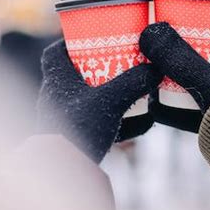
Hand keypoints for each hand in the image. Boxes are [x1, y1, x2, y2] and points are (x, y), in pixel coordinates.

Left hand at [37, 39, 161, 162]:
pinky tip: (136, 122)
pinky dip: (110, 117)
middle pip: (72, 72)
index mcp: (55, 80)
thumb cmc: (80, 129)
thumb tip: (156, 67)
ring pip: (83, 97)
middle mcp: (53, 96)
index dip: (71, 42)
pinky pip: (91, 120)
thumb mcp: (111, 101)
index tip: (93, 38)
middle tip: (119, 62)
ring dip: (104, 92)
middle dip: (96, 66)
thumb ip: (134, 82)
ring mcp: (60, 117)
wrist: (64, 171)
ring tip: (130, 90)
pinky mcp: (71, 136)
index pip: (54, 52)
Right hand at [140, 23, 209, 132]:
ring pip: (198, 80)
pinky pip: (198, 106)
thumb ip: (178, 58)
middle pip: (201, 54)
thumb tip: (148, 32)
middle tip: (151, 56)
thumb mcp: (207, 81)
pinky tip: (157, 108)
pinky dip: (179, 105)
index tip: (166, 27)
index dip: (189, 25)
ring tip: (149, 81)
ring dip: (175, 81)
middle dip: (175, 57)